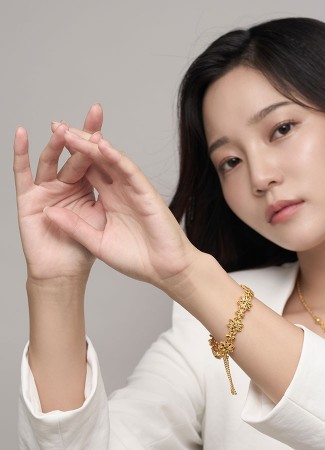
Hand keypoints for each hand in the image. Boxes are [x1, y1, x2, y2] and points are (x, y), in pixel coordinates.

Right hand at [14, 105, 104, 282]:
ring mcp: (46, 190)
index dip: (102, 144)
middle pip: (76, 154)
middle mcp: (65, 185)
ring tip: (63, 124)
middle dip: (84, 134)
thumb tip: (114, 175)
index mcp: (85, 188)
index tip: (111, 124)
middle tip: (95, 111)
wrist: (65, 273)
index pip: (95, 160)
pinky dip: (21, 154)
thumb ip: (103, 197)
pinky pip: (22, 174)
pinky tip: (21, 134)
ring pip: (51, 160)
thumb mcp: (99, 220)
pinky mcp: (29, 200)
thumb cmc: (83, 249)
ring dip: (57, 142)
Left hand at [43, 128, 198, 291]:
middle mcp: (119, 191)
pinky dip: (116, 157)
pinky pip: (130, 171)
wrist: (164, 269)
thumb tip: (47, 211)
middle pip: (96, 160)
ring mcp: (133, 190)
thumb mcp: (96, 242)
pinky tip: (101, 145)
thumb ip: (74, 226)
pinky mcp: (147, 193)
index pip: (86, 173)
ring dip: (92, 144)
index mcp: (108, 201)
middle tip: (56, 125)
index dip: (68, 157)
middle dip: (77, 142)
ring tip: (71, 130)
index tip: (50, 143)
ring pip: (110, 160)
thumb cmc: (136, 258)